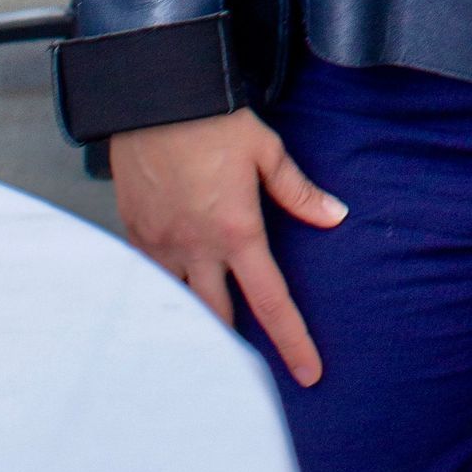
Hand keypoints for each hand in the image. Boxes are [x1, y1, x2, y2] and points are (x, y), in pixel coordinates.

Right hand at [111, 110, 346, 386]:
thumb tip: (335, 217)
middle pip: (219, 317)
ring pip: (180, 302)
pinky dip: (167, 287)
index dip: (292, 341)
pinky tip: (176, 286)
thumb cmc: (214, 121)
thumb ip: (299, 191)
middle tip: (250, 365)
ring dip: (197, 318)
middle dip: (235, 345)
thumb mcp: (266, 151)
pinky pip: (152, 275)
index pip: (271, 301)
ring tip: (211, 335)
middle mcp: (197, 248)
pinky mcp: (136, 234)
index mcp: (238, 231)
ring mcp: (162, 245)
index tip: (308, 373)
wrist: (154, 99)